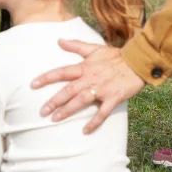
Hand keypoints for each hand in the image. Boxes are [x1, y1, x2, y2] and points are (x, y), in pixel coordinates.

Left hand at [31, 40, 145, 133]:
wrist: (138, 62)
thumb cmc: (116, 56)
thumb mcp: (95, 48)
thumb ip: (76, 46)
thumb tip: (59, 40)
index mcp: (85, 67)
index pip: (61, 72)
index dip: (47, 78)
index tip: (33, 84)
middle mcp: (90, 78)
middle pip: (68, 90)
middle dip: (54, 101)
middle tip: (42, 111)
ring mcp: (102, 89)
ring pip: (81, 101)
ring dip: (68, 111)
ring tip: (55, 119)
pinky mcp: (113, 98)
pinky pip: (102, 112)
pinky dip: (94, 122)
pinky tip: (85, 130)